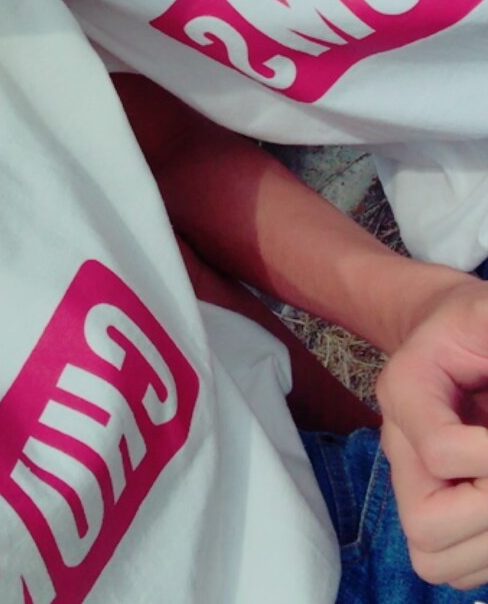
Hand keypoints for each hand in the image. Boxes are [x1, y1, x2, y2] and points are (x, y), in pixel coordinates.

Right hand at [377, 279, 487, 589]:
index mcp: (405, 391)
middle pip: (425, 526)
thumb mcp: (484, 313)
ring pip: (435, 558)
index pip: (439, 452)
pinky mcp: (431, 507)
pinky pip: (452, 566)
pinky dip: (486, 554)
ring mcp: (411, 482)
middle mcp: (399, 447)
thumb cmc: (470, 324)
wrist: (449, 339)